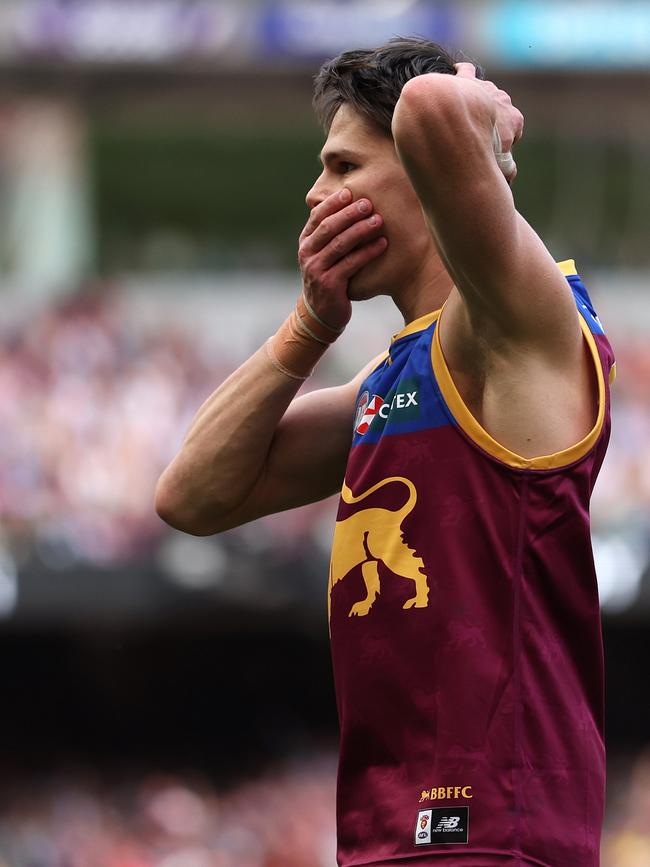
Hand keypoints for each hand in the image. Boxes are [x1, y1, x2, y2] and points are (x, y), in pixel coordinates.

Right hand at [298, 189, 387, 328]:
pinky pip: (351, 264)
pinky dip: (368, 252)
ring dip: (361, 230)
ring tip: (379, 220)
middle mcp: (307, 254)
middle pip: (329, 227)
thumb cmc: (328, 277)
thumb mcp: (323, 254)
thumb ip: (330, 234)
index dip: (334, 203)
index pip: (317, 216)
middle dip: (349, 213)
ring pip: (340, 244)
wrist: (321, 314)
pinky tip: (382, 244)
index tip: (351, 192)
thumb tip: (350, 202)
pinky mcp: (329, 284)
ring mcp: (316, 269)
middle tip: (368, 203)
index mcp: (306, 242)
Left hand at [454, 62, 523, 182]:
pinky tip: (454, 76)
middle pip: (497, 114)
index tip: (488, 152)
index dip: (499, 145)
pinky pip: (466, 73)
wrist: (462, 119)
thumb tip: (510, 176)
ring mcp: (487, 89)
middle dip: (488, 124)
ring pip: (482, 95)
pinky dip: (461, 74)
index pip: (512, 133)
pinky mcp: (467, 80)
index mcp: (515, 121)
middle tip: (471, 139)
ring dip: (474, 104)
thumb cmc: (482, 148)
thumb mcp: (500, 164)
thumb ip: (507, 169)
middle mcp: (504, 101)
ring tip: (461, 114)